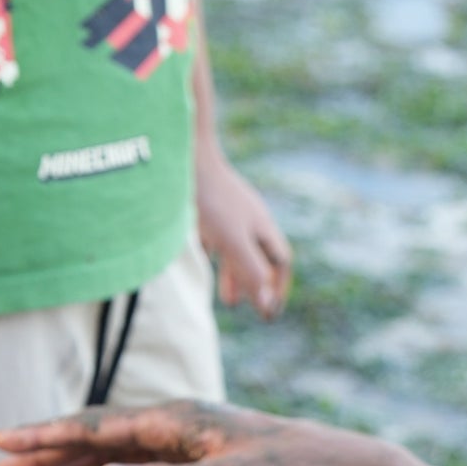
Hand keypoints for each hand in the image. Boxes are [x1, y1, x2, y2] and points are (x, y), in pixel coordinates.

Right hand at [0, 396, 386, 465]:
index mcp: (174, 421)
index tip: (1, 442)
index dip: (45, 436)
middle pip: (95, 434)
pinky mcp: (203, 458)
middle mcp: (176, 422)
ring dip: (71, 464)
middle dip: (46, 449)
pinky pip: (138, 463)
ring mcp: (189, 439)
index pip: (94, 428)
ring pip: (114, 450)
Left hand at [196, 147, 291, 318]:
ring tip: (228, 299)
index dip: (278, 286)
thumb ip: (250, 271)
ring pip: (238, 249)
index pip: (280, 262)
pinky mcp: (206, 205)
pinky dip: (214, 255)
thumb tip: (268, 304)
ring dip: (235, 275)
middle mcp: (249, 218)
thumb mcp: (233, 241)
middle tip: (253, 308)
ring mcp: (228, 211)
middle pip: (260, 257)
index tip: (270, 309)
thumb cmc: (211, 200)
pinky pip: (215, 236)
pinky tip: (201, 263)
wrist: (186, 156)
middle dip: (257, 284)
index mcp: (261, 227)